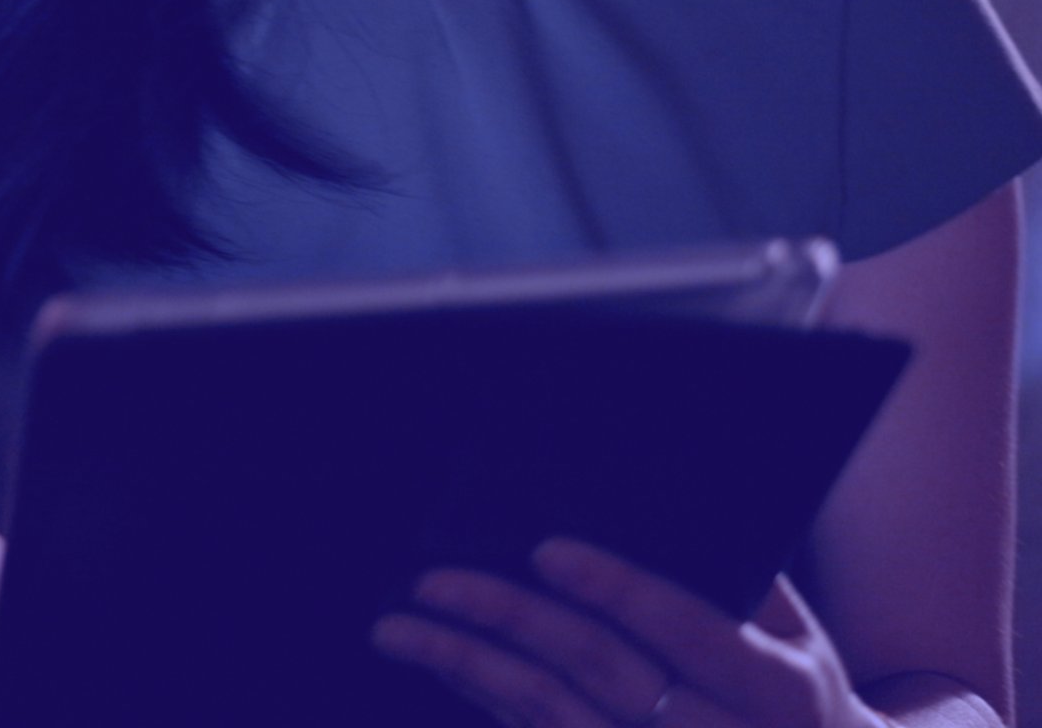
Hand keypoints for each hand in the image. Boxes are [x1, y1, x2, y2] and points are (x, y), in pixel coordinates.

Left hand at [372, 538, 884, 727]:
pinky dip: (485, 700)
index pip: (689, 631)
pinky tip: (443, 661)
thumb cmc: (794, 696)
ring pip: (556, 718)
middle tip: (436, 578)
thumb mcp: (799, 639)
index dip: (618, 590)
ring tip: (400, 625)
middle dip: (515, 621)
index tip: (546, 548)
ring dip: (472, 669)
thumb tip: (675, 494)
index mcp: (780, 689)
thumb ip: (746, 575)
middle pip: (604, 675)